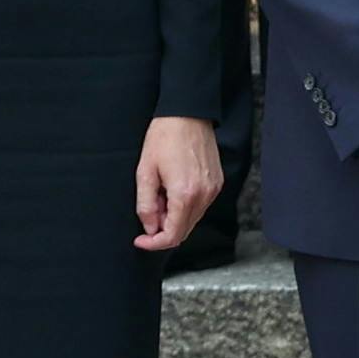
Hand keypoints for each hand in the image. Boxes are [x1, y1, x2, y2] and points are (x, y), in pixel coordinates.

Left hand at [135, 115, 223, 249]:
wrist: (188, 114)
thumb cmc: (164, 137)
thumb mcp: (145, 171)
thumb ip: (146, 204)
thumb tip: (150, 228)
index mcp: (185, 195)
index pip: (172, 235)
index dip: (154, 243)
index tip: (140, 240)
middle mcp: (204, 196)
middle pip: (184, 231)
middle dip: (163, 228)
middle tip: (149, 209)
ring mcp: (214, 190)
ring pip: (192, 219)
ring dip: (174, 216)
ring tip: (160, 193)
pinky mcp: (217, 183)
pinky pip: (200, 206)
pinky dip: (185, 206)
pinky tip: (173, 189)